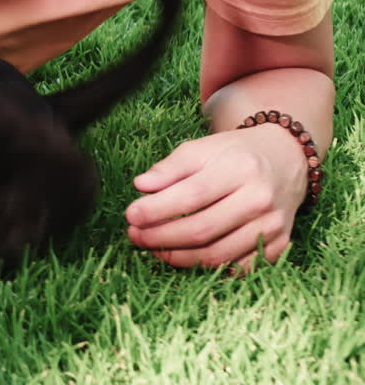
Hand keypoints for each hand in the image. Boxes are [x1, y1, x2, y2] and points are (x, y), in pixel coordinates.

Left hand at [125, 124, 308, 272]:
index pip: (191, 196)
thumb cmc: (234, 154)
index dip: (156, 209)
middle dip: (161, 237)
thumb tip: (141, 186)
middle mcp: (260, 199)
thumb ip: (170, 168)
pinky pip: (237, 268)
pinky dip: (207, 268)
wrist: (286, 160)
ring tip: (152, 248)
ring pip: (217, 254)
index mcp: (240, 169)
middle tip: (135, 235)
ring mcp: (272, 225)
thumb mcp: (201, 149)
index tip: (130, 214)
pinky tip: (183, 257)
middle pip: (202, 230)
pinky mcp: (279, 245)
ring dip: (178, 257)